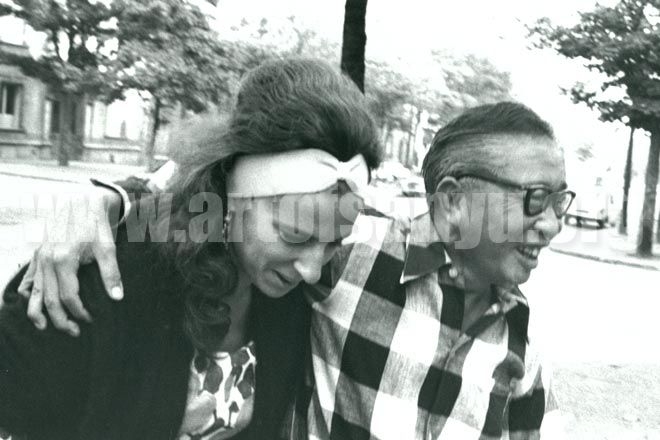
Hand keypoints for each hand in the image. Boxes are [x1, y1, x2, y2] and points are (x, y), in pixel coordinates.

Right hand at [17, 186, 123, 335]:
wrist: (80, 201)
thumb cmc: (96, 224)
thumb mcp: (108, 247)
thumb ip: (111, 273)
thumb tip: (118, 298)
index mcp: (63, 259)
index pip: (69, 297)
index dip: (80, 312)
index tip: (91, 320)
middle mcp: (46, 261)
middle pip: (49, 300)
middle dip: (60, 320)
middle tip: (74, 333)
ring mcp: (38, 258)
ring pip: (34, 294)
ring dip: (39, 314)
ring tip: (46, 328)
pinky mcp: (36, 255)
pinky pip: (28, 280)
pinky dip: (29, 296)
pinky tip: (34, 306)